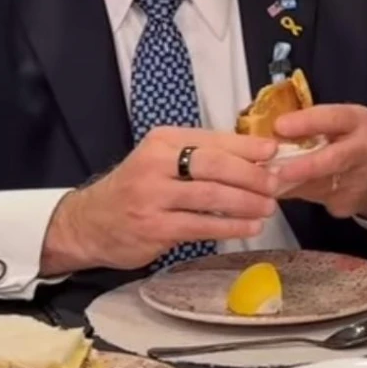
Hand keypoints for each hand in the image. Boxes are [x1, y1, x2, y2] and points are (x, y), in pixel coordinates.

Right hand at [41, 128, 279, 274]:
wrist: (90, 223)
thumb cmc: (139, 188)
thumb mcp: (164, 160)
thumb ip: (204, 156)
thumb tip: (259, 157)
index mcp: (164, 140)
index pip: (214, 139)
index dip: (248, 146)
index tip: (275, 151)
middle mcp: (156, 164)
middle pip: (215, 165)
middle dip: (252, 175)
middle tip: (277, 183)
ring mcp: (152, 196)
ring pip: (211, 196)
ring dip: (247, 203)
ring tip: (269, 207)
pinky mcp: (154, 227)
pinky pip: (202, 225)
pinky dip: (231, 226)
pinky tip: (250, 228)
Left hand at [272, 104, 366, 218]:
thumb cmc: (348, 141)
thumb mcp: (338, 124)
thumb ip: (311, 128)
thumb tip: (270, 136)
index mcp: (359, 121)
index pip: (334, 118)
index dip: (306, 122)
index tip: (279, 126)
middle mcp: (365, 148)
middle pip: (335, 158)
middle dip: (306, 166)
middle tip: (278, 171)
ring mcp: (362, 178)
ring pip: (321, 184)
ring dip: (292, 183)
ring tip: (269, 181)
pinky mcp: (351, 201)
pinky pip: (318, 199)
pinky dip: (297, 193)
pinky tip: (285, 189)